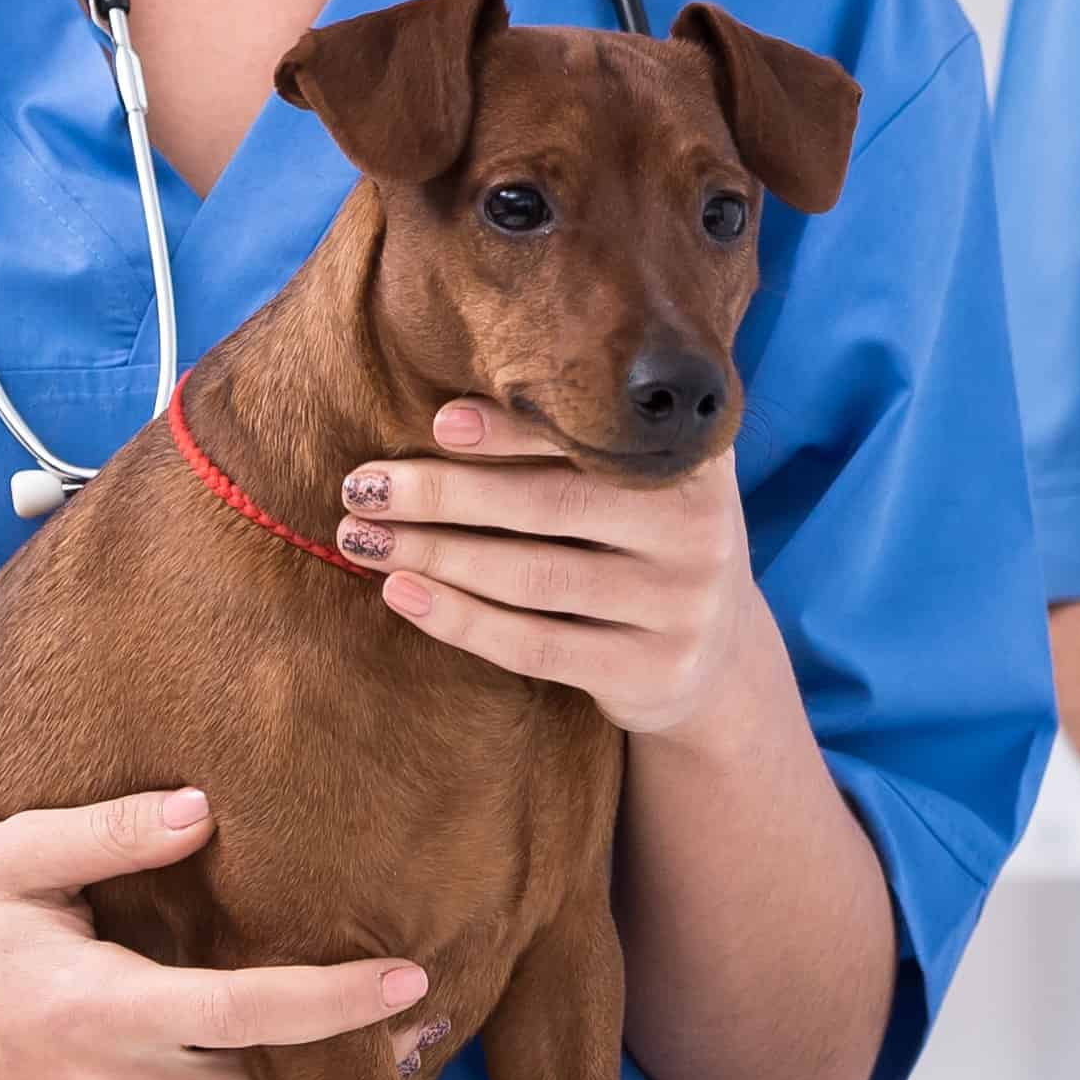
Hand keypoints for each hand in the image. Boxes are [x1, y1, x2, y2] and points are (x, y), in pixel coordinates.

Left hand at [338, 400, 769, 744]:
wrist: (718, 654)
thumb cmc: (649, 542)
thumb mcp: (645, 482)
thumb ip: (587, 440)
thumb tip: (450, 408)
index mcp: (694, 463)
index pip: (589, 440)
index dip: (513, 430)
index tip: (437, 422)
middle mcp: (698, 530)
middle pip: (549, 506)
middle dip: (444, 493)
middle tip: (361, 485)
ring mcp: (679, 606)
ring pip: (532, 577)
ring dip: (433, 553)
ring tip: (361, 536)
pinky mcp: (649, 672)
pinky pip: (533, 644)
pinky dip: (458, 617)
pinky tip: (401, 592)